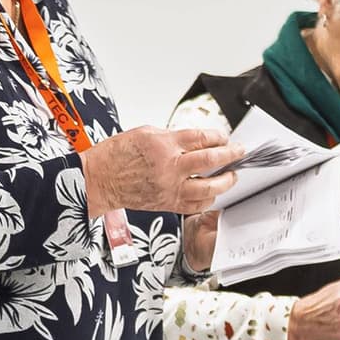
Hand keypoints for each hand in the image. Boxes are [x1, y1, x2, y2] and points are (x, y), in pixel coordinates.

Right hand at [79, 125, 234, 219]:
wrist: (99, 180)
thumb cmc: (117, 155)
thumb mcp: (145, 133)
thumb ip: (172, 137)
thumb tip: (195, 141)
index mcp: (164, 144)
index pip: (201, 138)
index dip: (218, 137)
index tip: (225, 137)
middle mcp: (169, 167)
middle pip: (211, 160)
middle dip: (231, 155)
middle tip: (240, 152)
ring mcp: (169, 188)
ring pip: (208, 187)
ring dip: (225, 181)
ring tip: (232, 176)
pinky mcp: (167, 203)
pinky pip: (195, 205)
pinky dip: (207, 200)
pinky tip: (212, 194)